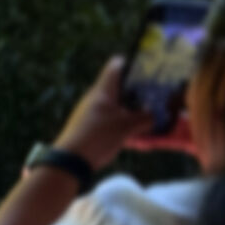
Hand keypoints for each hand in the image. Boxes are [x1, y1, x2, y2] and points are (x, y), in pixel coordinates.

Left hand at [54, 56, 156, 170]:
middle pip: (118, 89)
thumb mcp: (127, 127)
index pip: (116, 67)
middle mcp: (95, 99)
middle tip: (155, 99)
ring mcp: (90, 113)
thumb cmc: (98, 136)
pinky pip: (109, 122)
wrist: (69, 161)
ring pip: (116, 108)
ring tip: (149, 121)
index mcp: (103, 91)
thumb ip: (145, 118)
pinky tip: (135, 138)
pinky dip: (122, 126)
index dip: (131, 64)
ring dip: (131, 113)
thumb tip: (155, 116)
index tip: (148, 69)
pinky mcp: (88, 128)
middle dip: (137, 94)